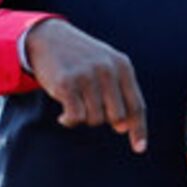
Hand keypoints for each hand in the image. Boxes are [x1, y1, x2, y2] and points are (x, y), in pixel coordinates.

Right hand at [24, 19, 148, 151]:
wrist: (46, 37)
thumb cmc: (80, 58)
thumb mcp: (106, 66)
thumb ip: (119, 94)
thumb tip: (123, 128)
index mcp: (123, 66)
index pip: (137, 106)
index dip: (138, 129)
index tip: (140, 149)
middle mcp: (107, 70)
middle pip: (117, 117)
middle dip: (104, 120)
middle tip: (89, 108)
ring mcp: (87, 76)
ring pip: (95, 119)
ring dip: (84, 117)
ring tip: (75, 103)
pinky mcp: (66, 84)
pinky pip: (75, 118)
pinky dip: (69, 121)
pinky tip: (63, 116)